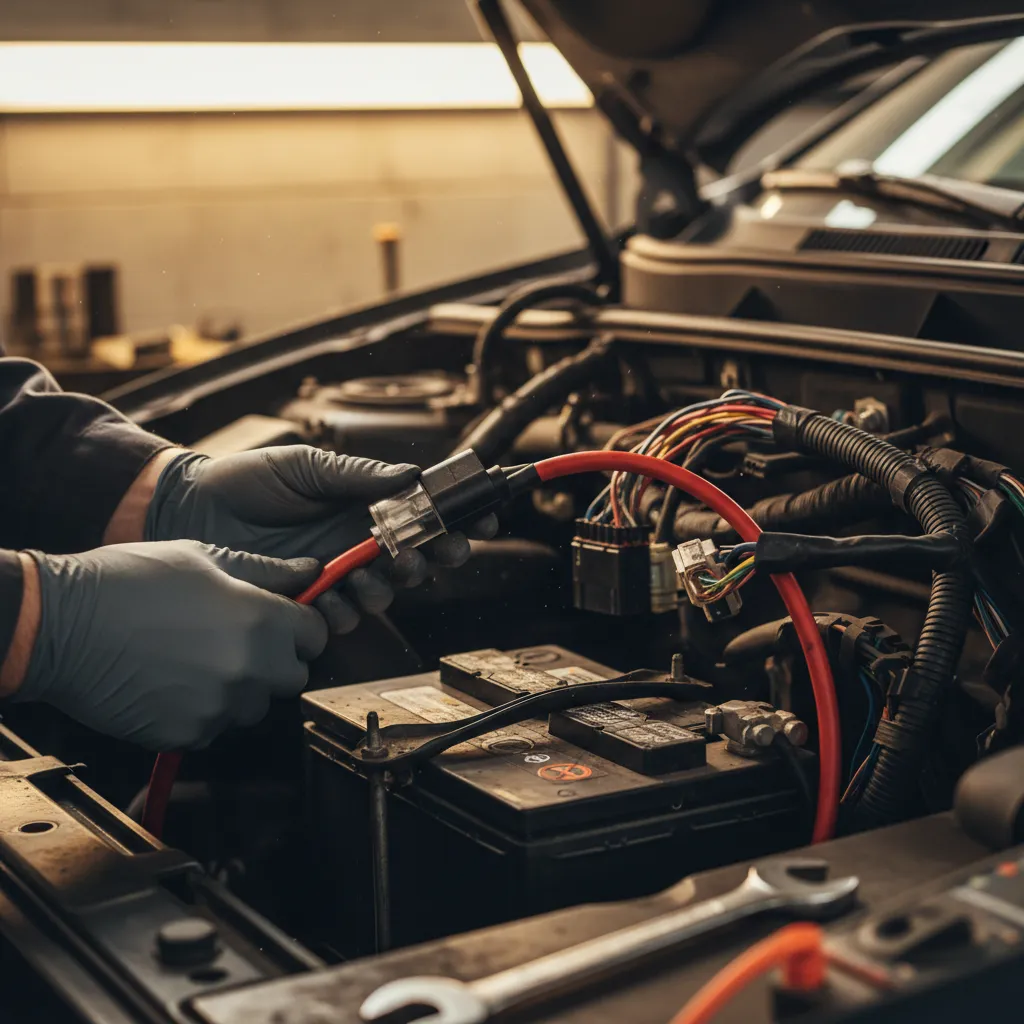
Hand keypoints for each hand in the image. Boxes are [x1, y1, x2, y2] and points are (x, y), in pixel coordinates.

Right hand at [14, 541, 328, 749]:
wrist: (61, 625)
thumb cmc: (130, 580)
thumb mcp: (203, 558)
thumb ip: (266, 570)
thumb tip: (312, 571)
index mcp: (261, 620)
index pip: (317, 636)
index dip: (301, 627)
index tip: (281, 622)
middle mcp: (250, 668)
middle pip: (293, 677)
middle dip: (275, 662)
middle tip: (234, 641)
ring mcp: (220, 706)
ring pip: (254, 706)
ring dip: (238, 689)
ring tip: (195, 660)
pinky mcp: (188, 734)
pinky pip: (214, 727)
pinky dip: (200, 712)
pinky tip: (170, 682)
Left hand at [143, 447, 497, 632]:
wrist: (191, 508)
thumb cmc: (246, 480)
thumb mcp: (306, 466)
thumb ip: (358, 475)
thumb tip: (411, 477)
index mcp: (365, 506)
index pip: (425, 516)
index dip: (458, 521)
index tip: (483, 522)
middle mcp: (358, 542)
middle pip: (419, 560)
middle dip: (437, 560)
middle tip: (438, 553)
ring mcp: (335, 573)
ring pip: (386, 593)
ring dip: (388, 587)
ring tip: (368, 573)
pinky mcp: (309, 600)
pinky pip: (344, 616)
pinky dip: (344, 609)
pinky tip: (328, 593)